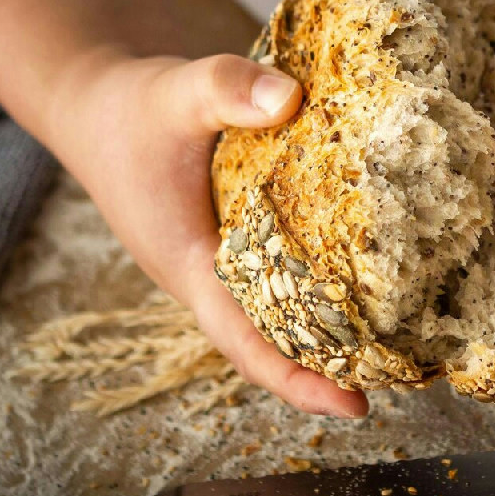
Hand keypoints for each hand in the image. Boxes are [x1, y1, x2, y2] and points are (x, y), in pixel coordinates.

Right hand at [50, 51, 369, 417]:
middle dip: (329, 368)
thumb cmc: (129, 109)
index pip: (247, 341)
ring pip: (277, 314)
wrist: (95, 104)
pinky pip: (278, 278)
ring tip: (395, 342)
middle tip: (399, 376)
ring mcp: (218, 261)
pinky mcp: (232, 239)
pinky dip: (316, 287)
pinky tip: (363, 279)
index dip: (298, 379)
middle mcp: (206, 276)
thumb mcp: (175, 90)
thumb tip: (290, 98)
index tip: (354, 406)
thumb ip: (226, 89)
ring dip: (326, 332)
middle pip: (271, 343)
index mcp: (189, 264)